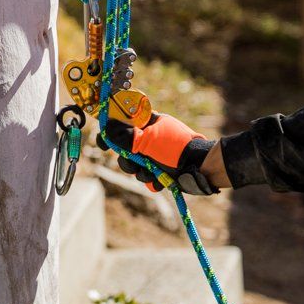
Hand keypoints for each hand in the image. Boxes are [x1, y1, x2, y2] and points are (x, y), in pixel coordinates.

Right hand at [100, 111, 217, 195]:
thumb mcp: (149, 140)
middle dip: (128, 161)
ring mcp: (156, 154)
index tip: (104, 144)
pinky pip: (147, 177)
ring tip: (152, 173)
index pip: (123, 123)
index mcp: (149, 123)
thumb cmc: (175, 148)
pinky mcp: (161, 169)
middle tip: (134, 164)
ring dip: (141, 172)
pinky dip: (152, 180)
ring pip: (135, 166)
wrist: (199, 168)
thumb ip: (127, 136)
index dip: (111, 133)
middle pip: (125, 149)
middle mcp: (151, 138)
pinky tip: (160, 180)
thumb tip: (108, 130)